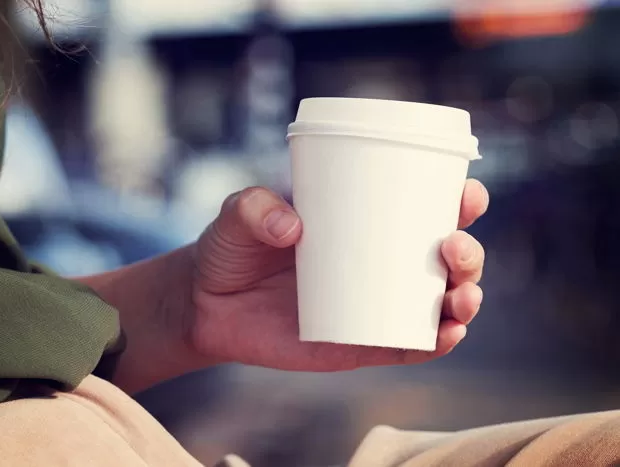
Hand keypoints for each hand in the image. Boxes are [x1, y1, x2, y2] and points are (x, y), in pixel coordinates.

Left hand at [190, 180, 487, 370]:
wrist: (206, 304)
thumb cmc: (231, 249)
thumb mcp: (238, 214)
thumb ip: (255, 208)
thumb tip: (293, 227)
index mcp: (363, 223)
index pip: (423, 208)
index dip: (457, 200)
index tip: (467, 193)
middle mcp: (379, 264)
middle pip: (446, 259)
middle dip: (467, 253)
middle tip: (452, 246)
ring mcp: (374, 306)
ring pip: (439, 303)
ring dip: (465, 298)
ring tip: (460, 294)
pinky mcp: (361, 345)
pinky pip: (410, 346)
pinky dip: (437, 343)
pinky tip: (448, 333)